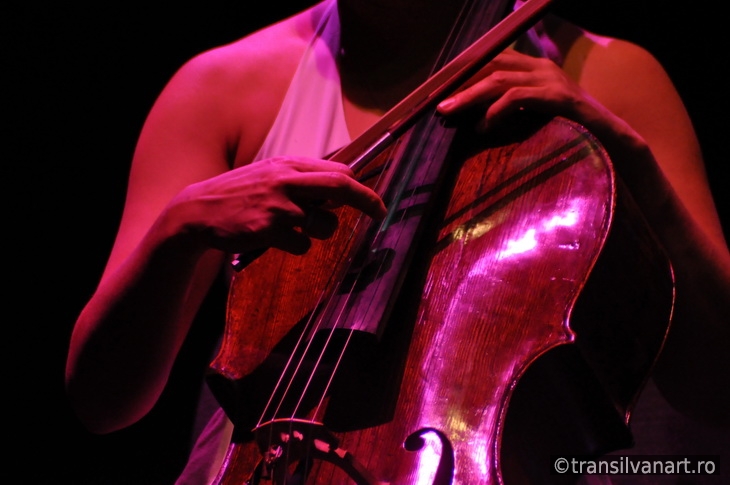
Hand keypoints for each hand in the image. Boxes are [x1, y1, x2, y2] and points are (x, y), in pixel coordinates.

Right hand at [165, 157, 386, 255]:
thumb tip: (338, 189)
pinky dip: (296, 246)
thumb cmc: (239, 195)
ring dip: (320, 231)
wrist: (198, 211)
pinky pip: (302, 245)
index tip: (375, 202)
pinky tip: (275, 240)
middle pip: (339, 185)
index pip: (337, 170)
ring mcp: (278, 205)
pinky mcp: (268, 229)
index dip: (361, 187)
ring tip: (296, 228)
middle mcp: (285, 180)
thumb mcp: (269, 176)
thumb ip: (300, 179)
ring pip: (323, 223)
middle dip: (366, 200)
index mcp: (288, 165)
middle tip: (380, 213)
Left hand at [437, 48, 601, 132]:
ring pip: (499, 80)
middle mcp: (542, 68)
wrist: (614, 142)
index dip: (465, 74)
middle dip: (460, 83)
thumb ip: (513, 111)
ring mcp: (551, 80)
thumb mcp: (537, 117)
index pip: (493, 61)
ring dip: (469, 96)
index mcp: (536, 69)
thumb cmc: (573, 133)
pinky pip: (517, 97)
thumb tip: (476, 121)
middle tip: (437, 104)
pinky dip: (494, 112)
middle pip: (491, 66)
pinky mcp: (557, 97)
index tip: (440, 90)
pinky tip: (483, 127)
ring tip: (448, 113)